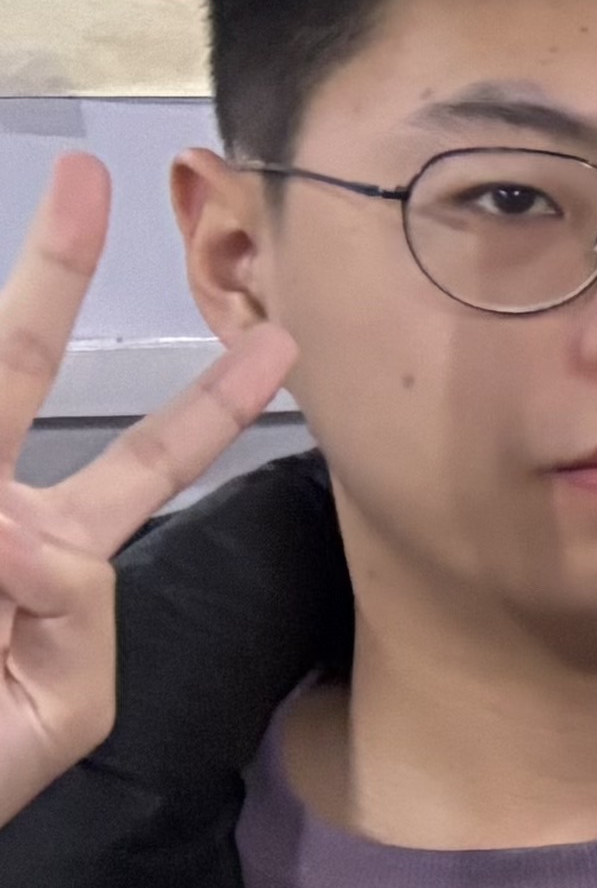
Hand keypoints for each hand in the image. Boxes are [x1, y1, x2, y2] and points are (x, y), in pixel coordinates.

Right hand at [0, 155, 290, 839]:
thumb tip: (13, 528)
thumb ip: (74, 614)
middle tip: (82, 181)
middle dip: (49, 273)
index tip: (278, 341)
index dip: (211, 404)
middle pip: (12, 373)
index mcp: (48, 555)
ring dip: (4, 565)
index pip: (143, 465)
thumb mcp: (61, 706)